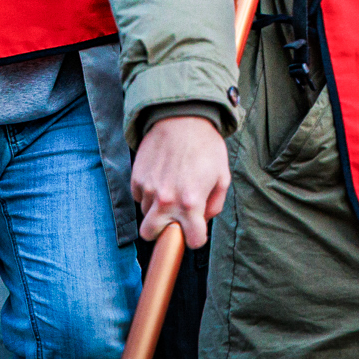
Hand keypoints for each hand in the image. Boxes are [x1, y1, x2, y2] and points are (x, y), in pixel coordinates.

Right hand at [130, 114, 230, 247]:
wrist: (181, 117)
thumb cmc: (205, 146)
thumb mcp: (222, 176)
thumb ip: (215, 205)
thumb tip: (202, 219)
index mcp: (191, 203)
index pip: (192, 241)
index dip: (197, 236)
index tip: (197, 228)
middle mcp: (166, 200)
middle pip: (151, 236)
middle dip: (162, 231)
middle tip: (173, 216)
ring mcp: (148, 189)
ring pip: (146, 214)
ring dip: (157, 209)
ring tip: (170, 187)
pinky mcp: (136, 178)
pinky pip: (139, 197)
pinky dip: (148, 193)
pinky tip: (161, 176)